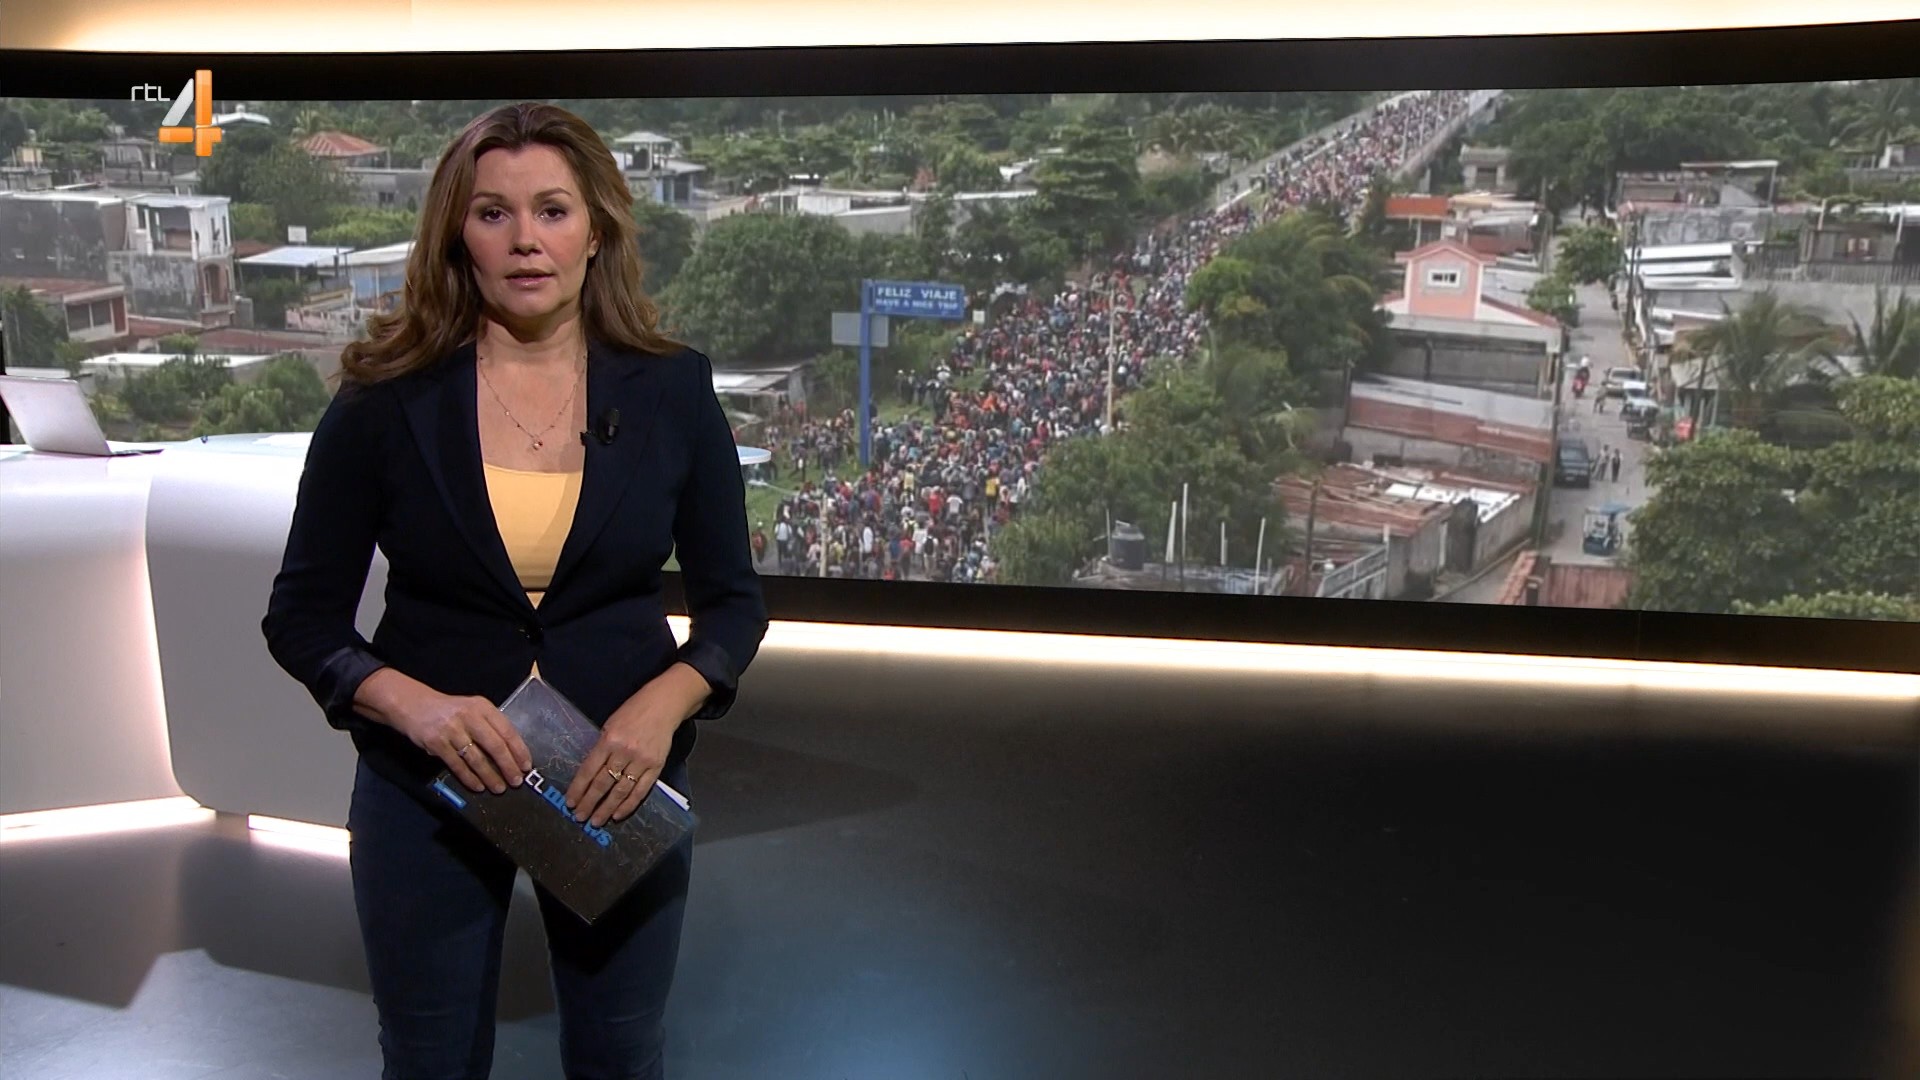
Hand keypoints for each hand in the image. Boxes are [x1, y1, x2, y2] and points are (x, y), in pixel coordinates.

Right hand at [389, 688, 533, 794]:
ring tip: (499, 788)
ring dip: (490, 776)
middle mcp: (469, 716)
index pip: (507, 730)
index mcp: (482, 707)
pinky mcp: (437, 743)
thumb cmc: (450, 711)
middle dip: (508, 766)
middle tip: (516, 781)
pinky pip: (457, 765)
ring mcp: (452, 730)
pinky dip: (469, 778)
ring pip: (477, 758)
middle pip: (495, 745)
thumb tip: (512, 754)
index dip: (519, 750)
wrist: (414, 706)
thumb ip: (490, 726)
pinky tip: (478, 786)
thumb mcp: (472, 710)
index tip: (526, 766)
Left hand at [565, 664, 705, 827]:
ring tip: (596, 820)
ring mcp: (641, 761)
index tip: (570, 802)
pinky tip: (618, 815)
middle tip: (580, 817)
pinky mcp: (656, 767)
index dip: (578, 788)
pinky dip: (629, 805)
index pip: (589, 769)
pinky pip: (640, 791)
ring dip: (607, 808)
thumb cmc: (634, 712)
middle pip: (603, 783)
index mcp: (609, 739)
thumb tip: (590, 774)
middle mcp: (624, 752)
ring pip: (620, 791)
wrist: (663, 705)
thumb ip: (601, 748)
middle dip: (589, 802)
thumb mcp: (610, 725)